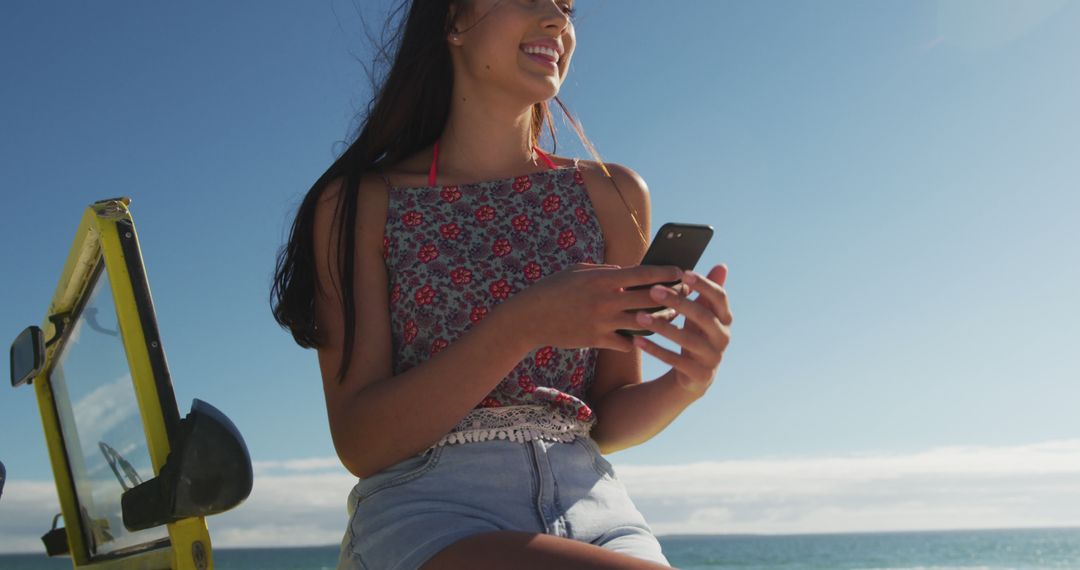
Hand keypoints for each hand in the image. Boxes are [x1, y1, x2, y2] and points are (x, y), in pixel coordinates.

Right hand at [509, 262, 685, 352]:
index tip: (681, 271)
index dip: (666, 272)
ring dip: (661, 321)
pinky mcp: (597, 340)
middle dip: (673, 296)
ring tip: (672, 317)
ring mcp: (603, 321)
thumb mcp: (578, 271)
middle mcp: (606, 300)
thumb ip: (605, 271)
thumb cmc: (553, 289)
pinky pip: (627, 342)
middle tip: (686, 294)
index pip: (643, 273)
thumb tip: (627, 271)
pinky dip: (638, 340)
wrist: (530, 317)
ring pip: (644, 323)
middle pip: (651, 298)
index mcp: (603, 278)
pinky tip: (645, 338)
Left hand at [630, 264, 732, 396]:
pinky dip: (655, 350)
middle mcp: (723, 337)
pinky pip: (674, 361)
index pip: (719, 297)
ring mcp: (712, 357)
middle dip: (678, 302)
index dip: (704, 284)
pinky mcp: (699, 375)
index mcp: (725, 318)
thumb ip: (708, 292)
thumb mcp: (703, 313)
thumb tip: (722, 265)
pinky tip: (637, 341)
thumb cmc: (697, 334)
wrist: (696, 375)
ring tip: (639, 317)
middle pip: (703, 317)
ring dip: (662, 327)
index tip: (684, 273)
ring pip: (687, 340)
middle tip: (653, 291)